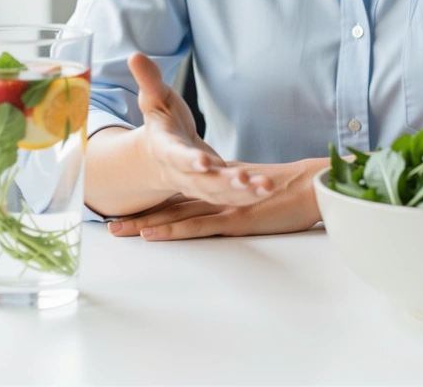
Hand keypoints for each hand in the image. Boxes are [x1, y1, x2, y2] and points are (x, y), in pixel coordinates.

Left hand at [106, 157, 325, 240]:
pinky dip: (172, 231)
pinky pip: (197, 227)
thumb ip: (240, 191)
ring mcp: (224, 207)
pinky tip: (150, 235)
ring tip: (116, 231)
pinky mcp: (235, 220)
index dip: (155, 203)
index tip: (130, 210)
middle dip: (140, 216)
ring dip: (145, 224)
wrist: (313, 187)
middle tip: (108, 224)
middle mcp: (217, 196)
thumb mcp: (259, 189)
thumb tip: (229, 195)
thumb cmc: (293, 191)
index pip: (182, 195)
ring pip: (176, 216)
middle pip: (171, 206)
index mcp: (221, 188)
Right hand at [130, 52, 273, 205]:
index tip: (202, 162)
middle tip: (243, 179)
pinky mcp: (214, 189)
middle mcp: (181, 172)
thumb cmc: (162, 120)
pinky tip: (268, 189)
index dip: (188, 160)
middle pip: (201, 182)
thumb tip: (135, 54)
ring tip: (266, 187)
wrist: (161, 154)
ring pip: (219, 194)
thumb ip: (148, 79)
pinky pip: (231, 197)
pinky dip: (249, 196)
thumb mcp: (154, 97)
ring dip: (242, 194)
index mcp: (165, 148)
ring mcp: (198, 185)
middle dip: (222, 182)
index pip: (176, 155)